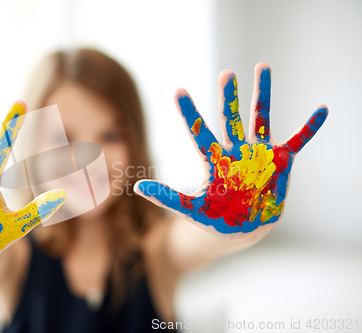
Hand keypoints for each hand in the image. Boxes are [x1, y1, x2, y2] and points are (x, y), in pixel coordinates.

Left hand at [135, 64, 326, 234]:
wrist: (242, 228)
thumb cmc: (215, 218)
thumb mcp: (191, 209)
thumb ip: (167, 197)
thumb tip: (137, 186)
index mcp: (214, 160)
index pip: (199, 131)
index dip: (189, 112)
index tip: (177, 90)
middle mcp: (236, 151)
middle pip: (230, 119)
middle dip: (228, 98)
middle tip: (226, 75)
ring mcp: (259, 155)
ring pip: (260, 119)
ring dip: (262, 95)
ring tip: (262, 66)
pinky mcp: (280, 163)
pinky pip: (297, 141)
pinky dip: (309, 128)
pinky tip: (322, 110)